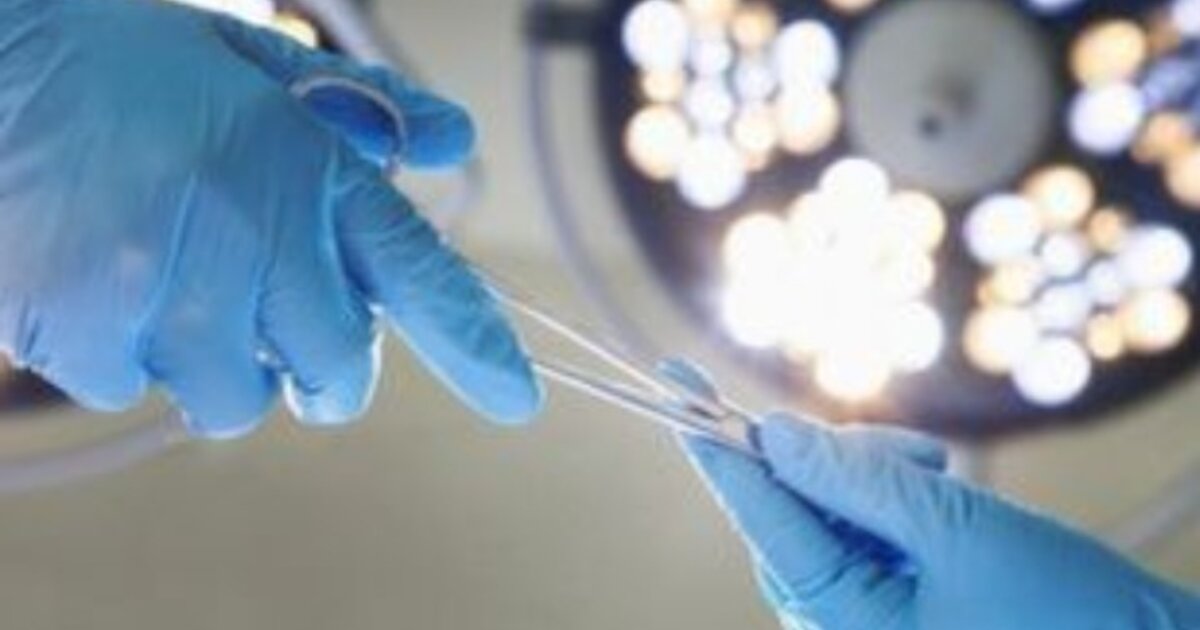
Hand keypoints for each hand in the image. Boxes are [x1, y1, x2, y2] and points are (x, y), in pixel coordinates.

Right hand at [0, 0, 541, 436]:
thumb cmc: (120, 56)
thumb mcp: (251, 61)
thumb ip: (361, 110)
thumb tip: (449, 141)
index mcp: (309, 168)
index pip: (422, 276)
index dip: (478, 347)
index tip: (519, 398)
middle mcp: (255, 235)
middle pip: (337, 371)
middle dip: (322, 365)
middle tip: (281, 322)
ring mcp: (169, 290)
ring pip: (235, 398)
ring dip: (221, 361)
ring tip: (172, 280)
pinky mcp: (86, 329)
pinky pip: (136, 388)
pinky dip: (126, 353)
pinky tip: (100, 278)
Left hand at [684, 415, 1199, 628]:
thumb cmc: (1056, 609)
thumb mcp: (953, 531)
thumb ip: (856, 480)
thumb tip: (774, 433)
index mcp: (840, 617)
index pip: (762, 517)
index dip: (717, 446)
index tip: (675, 386)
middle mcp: (836, 612)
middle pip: (793, 499)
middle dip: (842, 460)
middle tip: (916, 457)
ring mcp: (860, 599)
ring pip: (827, 497)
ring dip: (879, 471)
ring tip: (944, 480)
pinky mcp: (886, 583)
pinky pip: (860, 512)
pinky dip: (894, 487)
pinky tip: (941, 489)